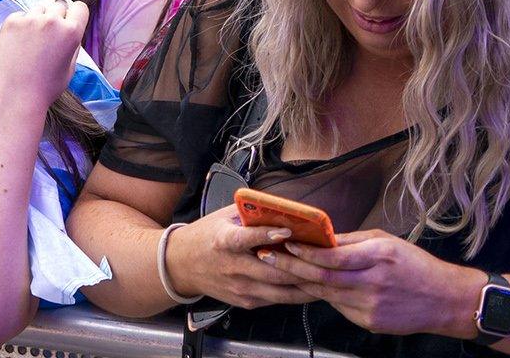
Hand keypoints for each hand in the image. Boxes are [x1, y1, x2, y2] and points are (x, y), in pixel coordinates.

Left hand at [0, 0, 88, 111]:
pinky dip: (21, 25)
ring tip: (32, 43)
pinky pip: (21, 16)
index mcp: (71, 32)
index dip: (75, 15)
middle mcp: (52, 21)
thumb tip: (70, 27)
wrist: (16, 96)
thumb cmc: (46, 87)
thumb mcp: (70, 67)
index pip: (80, 7)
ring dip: (38, 20)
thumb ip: (72, 44)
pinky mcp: (11, 22)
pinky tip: (19, 44)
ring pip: (39, 9)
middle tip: (49, 36)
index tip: (69, 22)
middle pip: (58, 6)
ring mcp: (30, 20)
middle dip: (56, 17)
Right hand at [162, 205, 316, 309]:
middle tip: (326, 261)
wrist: (181, 265)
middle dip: (303, 268)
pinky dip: (296, 294)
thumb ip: (251, 214)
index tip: (289, 232)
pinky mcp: (246, 301)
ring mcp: (240, 287)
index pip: (246, 239)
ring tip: (327, 278)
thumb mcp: (223, 217)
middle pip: (274, 271)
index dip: (268, 235)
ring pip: (281, 292)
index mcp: (224, 240)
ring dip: (306, 286)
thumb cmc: (207, 237)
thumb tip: (284, 208)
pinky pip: (277, 300)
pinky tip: (311, 288)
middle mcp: (233, 267)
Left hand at [261, 229, 483, 337]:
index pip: (331, 256)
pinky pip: (339, 307)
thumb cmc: (417, 266)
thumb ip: (351, 240)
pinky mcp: (370, 323)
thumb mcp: (386, 241)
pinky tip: (314, 286)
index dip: (304, 251)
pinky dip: (326, 296)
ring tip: (279, 269)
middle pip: (322, 278)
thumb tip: (320, 236)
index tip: (283, 242)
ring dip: (301, 282)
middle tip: (266, 256)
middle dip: (290, 266)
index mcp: (378, 257)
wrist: (448, 302)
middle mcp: (373, 283)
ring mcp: (371, 307)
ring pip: (326, 294)